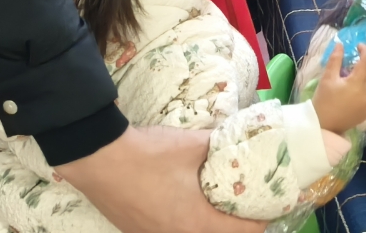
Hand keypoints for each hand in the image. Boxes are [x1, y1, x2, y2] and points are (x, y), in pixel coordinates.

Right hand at [56, 125, 265, 232]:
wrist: (98, 157)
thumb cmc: (149, 154)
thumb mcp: (191, 145)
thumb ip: (216, 145)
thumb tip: (233, 141)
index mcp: (196, 223)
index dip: (259, 221)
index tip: (267, 209)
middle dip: (232, 228)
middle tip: (242, 209)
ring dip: (205, 227)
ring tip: (213, 208)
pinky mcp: (134, 231)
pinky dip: (181, 225)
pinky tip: (180, 206)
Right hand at [310, 42, 365, 133]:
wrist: (323, 126)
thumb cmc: (323, 100)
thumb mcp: (327, 78)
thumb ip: (335, 59)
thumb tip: (340, 45)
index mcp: (357, 83)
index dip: (365, 50)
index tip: (358, 46)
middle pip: (365, 75)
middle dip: (356, 70)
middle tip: (341, 72)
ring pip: (365, 86)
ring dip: (357, 82)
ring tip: (342, 87)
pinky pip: (365, 97)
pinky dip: (358, 93)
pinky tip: (346, 98)